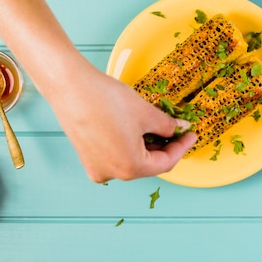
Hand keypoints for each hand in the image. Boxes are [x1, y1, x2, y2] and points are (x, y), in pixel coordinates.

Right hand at [47, 64, 197, 182]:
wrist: (70, 87)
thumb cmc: (106, 100)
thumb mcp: (146, 113)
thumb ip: (167, 125)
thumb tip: (179, 129)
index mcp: (130, 168)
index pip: (166, 162)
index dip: (182, 147)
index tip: (191, 134)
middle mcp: (112, 174)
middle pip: (148, 164)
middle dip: (164, 146)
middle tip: (177, 128)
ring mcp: (97, 167)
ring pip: (131, 159)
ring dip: (147, 145)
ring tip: (157, 124)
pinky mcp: (87, 157)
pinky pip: (115, 155)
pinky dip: (130, 144)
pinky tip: (137, 128)